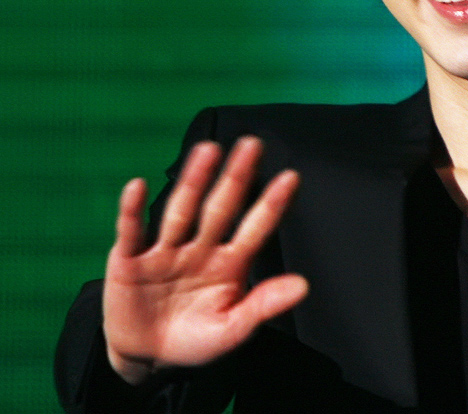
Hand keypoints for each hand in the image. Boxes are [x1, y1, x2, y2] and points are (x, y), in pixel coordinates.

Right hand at [103, 137, 308, 384]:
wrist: (145, 357)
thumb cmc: (195, 339)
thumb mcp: (232, 329)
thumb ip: (263, 305)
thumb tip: (303, 285)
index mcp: (230, 263)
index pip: (255, 228)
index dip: (272, 204)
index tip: (291, 177)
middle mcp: (200, 249)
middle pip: (220, 208)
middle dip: (236, 177)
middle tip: (252, 144)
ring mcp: (166, 252)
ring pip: (181, 211)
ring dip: (194, 181)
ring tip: (207, 150)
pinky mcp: (129, 261)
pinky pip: (132, 232)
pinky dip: (132, 210)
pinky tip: (138, 185)